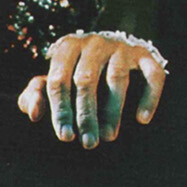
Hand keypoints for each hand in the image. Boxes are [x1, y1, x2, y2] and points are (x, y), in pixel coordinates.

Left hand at [17, 33, 166, 147]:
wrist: (110, 50)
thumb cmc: (74, 73)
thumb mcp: (53, 80)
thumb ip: (36, 95)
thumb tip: (34, 114)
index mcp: (67, 47)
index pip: (59, 80)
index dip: (60, 110)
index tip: (65, 137)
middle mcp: (94, 43)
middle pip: (86, 81)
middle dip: (86, 115)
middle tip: (88, 143)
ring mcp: (122, 47)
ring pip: (118, 78)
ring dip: (113, 110)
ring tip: (109, 136)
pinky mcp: (146, 55)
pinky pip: (152, 75)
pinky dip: (149, 97)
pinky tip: (142, 119)